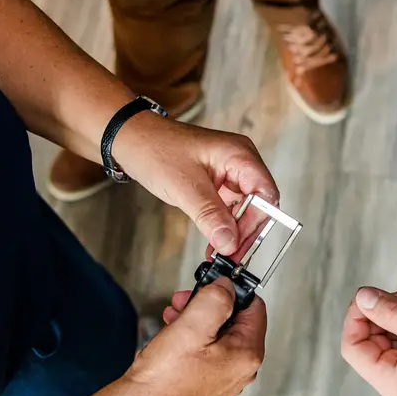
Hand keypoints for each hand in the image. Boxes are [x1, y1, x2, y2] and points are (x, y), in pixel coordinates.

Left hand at [113, 114, 278, 256]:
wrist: (131, 140)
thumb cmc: (157, 150)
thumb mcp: (185, 187)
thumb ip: (211, 216)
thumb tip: (230, 243)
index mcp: (240, 155)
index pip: (265, 193)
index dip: (257, 221)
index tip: (239, 244)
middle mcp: (240, 162)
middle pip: (259, 204)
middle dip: (246, 231)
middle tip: (230, 256)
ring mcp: (229, 173)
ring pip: (244, 209)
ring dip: (234, 232)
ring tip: (221, 254)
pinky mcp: (217, 182)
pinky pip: (228, 208)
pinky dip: (223, 226)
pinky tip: (214, 242)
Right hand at [123, 277, 265, 395]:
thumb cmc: (164, 376)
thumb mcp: (192, 325)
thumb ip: (216, 299)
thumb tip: (228, 286)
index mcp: (247, 355)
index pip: (255, 308)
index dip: (232, 292)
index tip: (212, 285)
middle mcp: (242, 372)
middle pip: (236, 323)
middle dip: (210, 306)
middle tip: (185, 300)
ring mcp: (225, 381)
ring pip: (219, 338)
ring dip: (198, 321)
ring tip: (174, 316)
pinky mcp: (208, 387)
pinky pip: (208, 355)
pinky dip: (193, 340)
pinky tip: (174, 335)